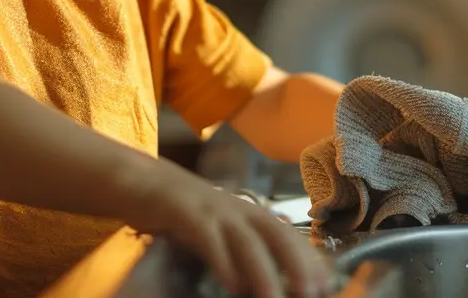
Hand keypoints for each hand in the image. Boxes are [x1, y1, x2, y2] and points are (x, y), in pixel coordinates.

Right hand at [128, 168, 332, 297]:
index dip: (309, 258)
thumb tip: (266, 278)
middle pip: (277, 234)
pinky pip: (209, 240)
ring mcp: (213, 210)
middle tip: (313, 292)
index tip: (327, 283)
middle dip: (298, 264)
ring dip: (264, 272)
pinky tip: (232, 286)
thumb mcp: (218, 224)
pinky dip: (223, 262)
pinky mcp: (186, 214)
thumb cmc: (183, 211)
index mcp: (248, 211)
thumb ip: (243, 245)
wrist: (140, 180)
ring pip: (246, 241)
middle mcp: (237, 208)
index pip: (288, 234)